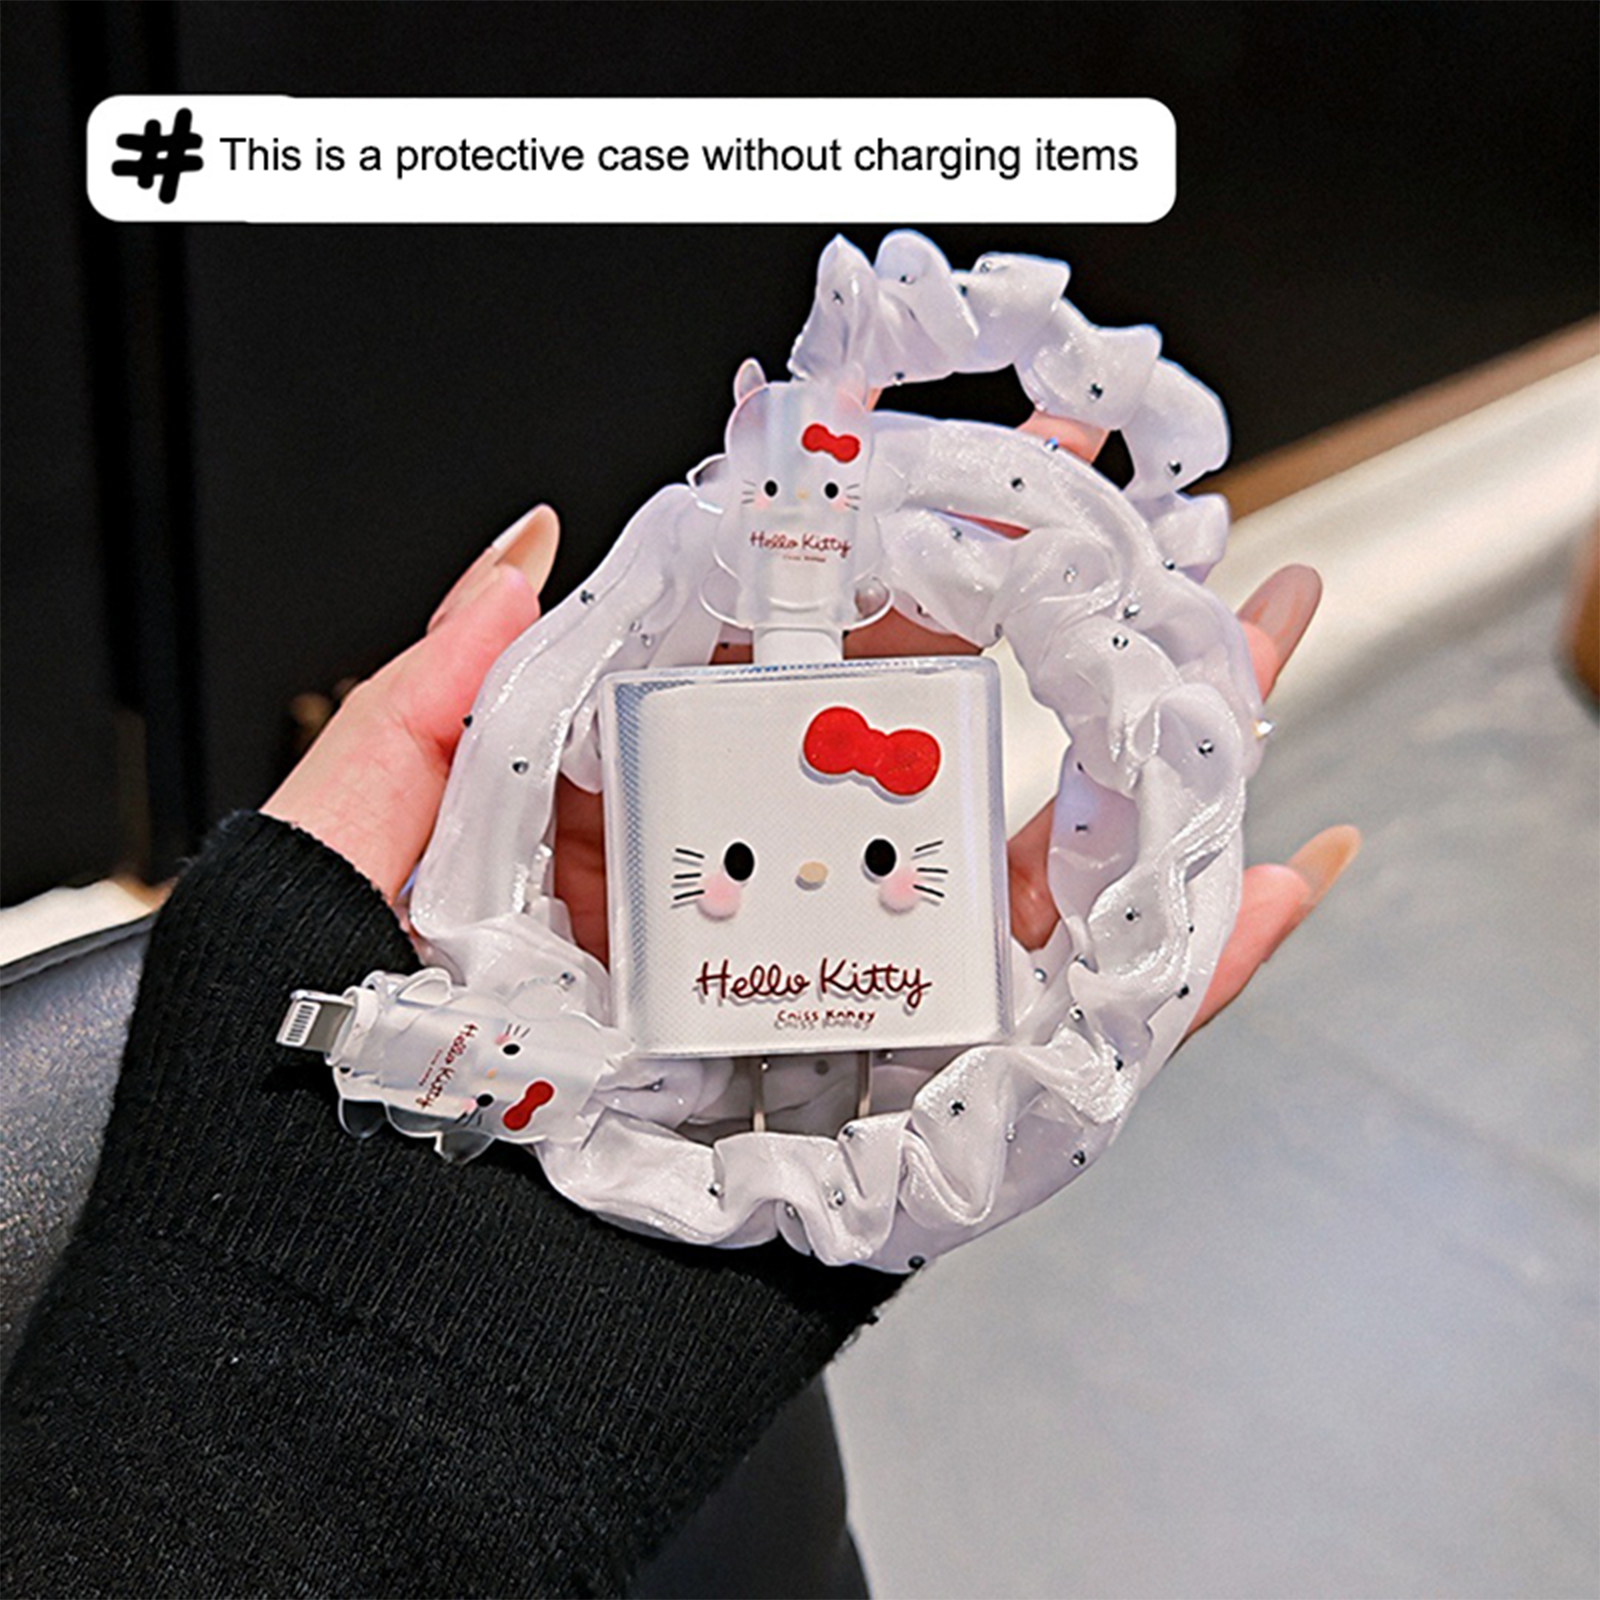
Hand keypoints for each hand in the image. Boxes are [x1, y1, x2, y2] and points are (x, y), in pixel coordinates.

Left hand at [267, 439, 1355, 1038]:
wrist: (344, 1354)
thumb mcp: (329, 867)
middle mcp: (746, 925)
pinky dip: (1178, 984)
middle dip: (1046, 639)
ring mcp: (832, 1030)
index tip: (958, 466)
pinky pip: (1054, 1061)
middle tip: (1143, 524)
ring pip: (1019, 892)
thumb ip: (422, 706)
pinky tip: (1262, 887)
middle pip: (925, 767)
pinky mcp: (896, 1140)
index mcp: (630, 844)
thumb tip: (527, 548)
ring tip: (1246, 656)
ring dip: (1149, 779)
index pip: (780, 675)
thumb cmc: (302, 1114)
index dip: (878, 562)